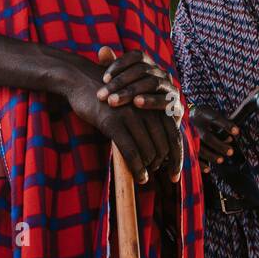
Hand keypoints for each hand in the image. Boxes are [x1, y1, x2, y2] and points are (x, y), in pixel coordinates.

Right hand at [60, 50, 182, 184]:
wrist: (81, 80)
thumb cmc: (108, 98)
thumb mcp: (132, 105)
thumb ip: (147, 120)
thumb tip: (158, 150)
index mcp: (154, 104)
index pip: (174, 135)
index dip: (177, 157)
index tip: (175, 176)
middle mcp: (147, 109)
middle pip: (165, 146)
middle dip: (162, 164)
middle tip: (154, 172)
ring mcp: (131, 116)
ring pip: (149, 151)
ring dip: (148, 168)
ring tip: (144, 175)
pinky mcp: (114, 123)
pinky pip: (132, 152)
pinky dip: (137, 168)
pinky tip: (139, 177)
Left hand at [95, 46, 178, 111]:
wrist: (147, 134)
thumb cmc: (128, 107)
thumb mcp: (118, 89)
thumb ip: (111, 69)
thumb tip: (103, 50)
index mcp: (149, 66)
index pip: (136, 56)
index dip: (120, 64)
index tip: (103, 78)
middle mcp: (162, 74)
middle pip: (142, 70)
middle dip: (120, 82)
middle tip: (102, 95)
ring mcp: (171, 89)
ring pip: (152, 83)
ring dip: (131, 91)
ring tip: (114, 101)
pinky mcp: (177, 106)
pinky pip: (166, 99)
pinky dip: (151, 100)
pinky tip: (136, 104)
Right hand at [189, 104, 237, 174]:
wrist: (179, 115)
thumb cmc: (201, 117)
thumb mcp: (209, 114)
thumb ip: (220, 125)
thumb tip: (230, 139)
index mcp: (201, 113)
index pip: (215, 118)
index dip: (226, 125)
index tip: (237, 131)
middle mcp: (193, 124)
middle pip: (207, 137)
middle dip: (219, 145)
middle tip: (231, 151)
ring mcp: (186, 134)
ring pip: (199, 148)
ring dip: (211, 156)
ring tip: (221, 159)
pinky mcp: (183, 144)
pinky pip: (191, 156)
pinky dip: (199, 164)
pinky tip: (208, 169)